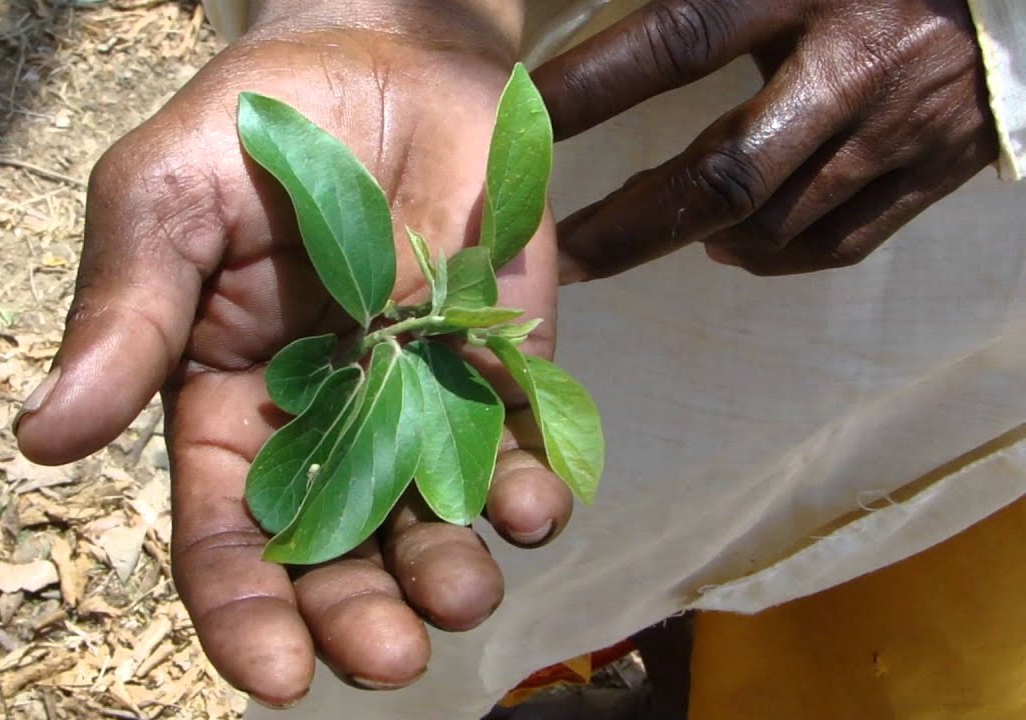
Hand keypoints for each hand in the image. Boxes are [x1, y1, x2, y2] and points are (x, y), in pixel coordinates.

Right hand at [15, 2, 573, 706]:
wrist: (379, 53)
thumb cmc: (250, 127)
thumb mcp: (160, 203)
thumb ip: (123, 317)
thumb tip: (42, 441)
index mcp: (229, 410)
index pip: (229, 539)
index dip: (245, 614)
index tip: (274, 677)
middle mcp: (330, 427)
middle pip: (340, 557)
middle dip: (361, 617)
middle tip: (388, 654)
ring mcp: (423, 398)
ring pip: (436, 520)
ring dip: (451, 570)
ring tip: (461, 593)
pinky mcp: (504, 359)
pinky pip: (524, 443)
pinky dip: (534, 483)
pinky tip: (534, 503)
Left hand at [535, 0, 998, 276]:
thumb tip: (593, 14)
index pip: (671, 43)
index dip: (587, 92)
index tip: (517, 132)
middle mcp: (851, 65)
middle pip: (723, 174)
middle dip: (628, 228)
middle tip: (560, 259)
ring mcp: (900, 128)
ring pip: (775, 224)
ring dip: (694, 241)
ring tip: (641, 234)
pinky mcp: (936, 172)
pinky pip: (837, 245)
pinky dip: (771, 258)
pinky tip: (731, 246)